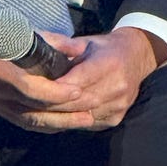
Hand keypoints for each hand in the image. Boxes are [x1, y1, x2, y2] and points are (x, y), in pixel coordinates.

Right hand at [0, 7, 94, 131]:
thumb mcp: (17, 27)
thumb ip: (50, 40)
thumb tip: (79, 49)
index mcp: (2, 70)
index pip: (33, 90)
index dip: (58, 93)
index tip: (79, 91)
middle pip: (35, 111)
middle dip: (66, 114)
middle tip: (90, 112)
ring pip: (30, 121)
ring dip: (59, 123)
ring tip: (83, 121)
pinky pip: (22, 121)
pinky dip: (44, 124)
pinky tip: (61, 124)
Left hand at [41, 26, 166, 129]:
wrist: (136, 57)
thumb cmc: (104, 48)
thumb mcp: (85, 42)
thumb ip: (63, 48)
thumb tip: (37, 53)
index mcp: (110, 63)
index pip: (78, 80)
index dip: (56, 87)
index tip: (34, 88)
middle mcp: (118, 86)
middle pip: (79, 101)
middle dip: (54, 103)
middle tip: (29, 102)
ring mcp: (119, 105)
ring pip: (82, 115)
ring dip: (60, 115)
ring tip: (38, 111)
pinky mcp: (116, 118)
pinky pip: (88, 123)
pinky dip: (71, 121)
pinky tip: (56, 116)